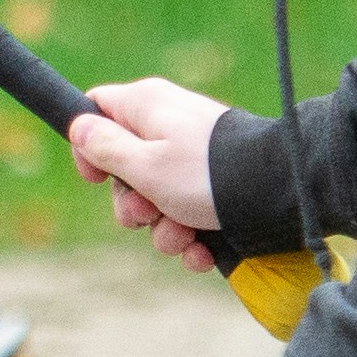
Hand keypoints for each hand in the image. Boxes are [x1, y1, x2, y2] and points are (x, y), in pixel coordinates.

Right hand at [66, 76, 232, 274]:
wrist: (279, 195)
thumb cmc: (207, 175)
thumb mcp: (144, 165)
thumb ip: (105, 147)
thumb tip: (78, 125)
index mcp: (147, 107)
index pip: (97, 109)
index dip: (86, 145)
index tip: (96, 178)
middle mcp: (168, 127)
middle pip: (125, 167)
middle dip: (132, 205)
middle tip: (145, 214)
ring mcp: (194, 158)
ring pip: (157, 200)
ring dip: (164, 230)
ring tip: (185, 235)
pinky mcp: (215, 186)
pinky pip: (188, 213)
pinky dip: (192, 237)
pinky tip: (202, 249)